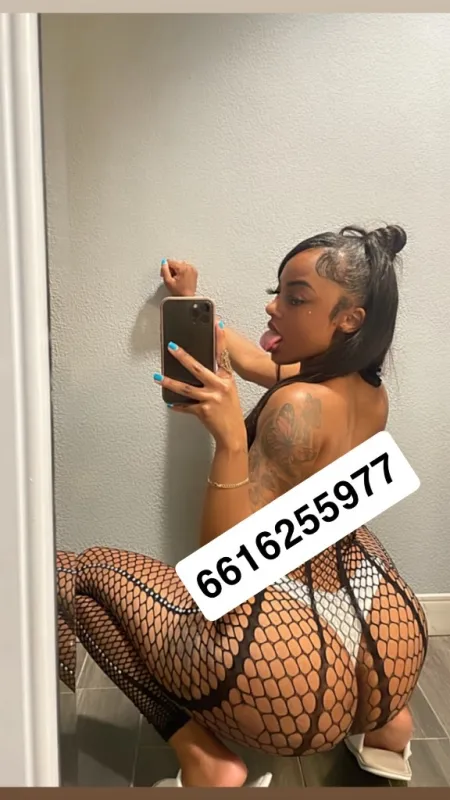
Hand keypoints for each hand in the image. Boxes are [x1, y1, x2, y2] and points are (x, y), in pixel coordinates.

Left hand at [153, 322, 246, 450]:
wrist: (233, 434)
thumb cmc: (230, 412)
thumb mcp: (228, 391)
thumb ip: (217, 379)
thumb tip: (197, 369)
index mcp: (227, 379)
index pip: (222, 356)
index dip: (219, 340)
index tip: (216, 325)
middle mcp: (220, 387)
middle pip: (198, 368)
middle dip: (183, 356)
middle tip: (171, 346)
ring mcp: (211, 399)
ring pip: (186, 388)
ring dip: (170, 382)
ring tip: (158, 376)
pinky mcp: (203, 411)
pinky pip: (185, 406)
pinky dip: (177, 405)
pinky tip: (169, 402)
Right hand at [160, 258, 197, 296]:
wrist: (187, 298)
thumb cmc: (179, 292)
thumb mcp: (168, 281)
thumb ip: (164, 270)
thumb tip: (164, 262)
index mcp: (183, 268)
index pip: (170, 261)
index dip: (165, 268)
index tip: (165, 275)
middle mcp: (189, 267)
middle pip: (176, 262)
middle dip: (171, 269)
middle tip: (171, 278)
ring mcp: (192, 269)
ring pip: (180, 264)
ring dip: (177, 270)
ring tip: (176, 279)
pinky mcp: (194, 272)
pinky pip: (186, 267)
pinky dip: (182, 271)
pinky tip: (181, 278)